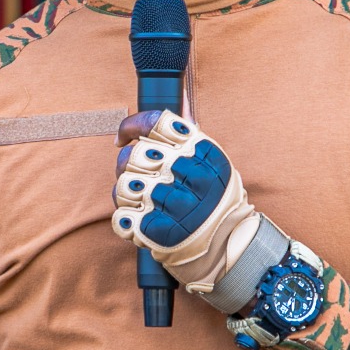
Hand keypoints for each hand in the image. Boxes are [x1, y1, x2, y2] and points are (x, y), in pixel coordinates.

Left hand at [113, 110, 261, 299]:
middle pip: (134, 154)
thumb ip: (186, 135)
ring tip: (141, 200)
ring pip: (123, 185)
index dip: (131, 127)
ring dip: (126, 193)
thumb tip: (171, 103)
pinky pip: (121, 217)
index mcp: (202, 151)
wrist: (227, 246)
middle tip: (139, 176)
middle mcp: (189, 173)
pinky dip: (125, 219)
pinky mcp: (159, 232)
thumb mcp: (210, 160)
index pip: (155, 123)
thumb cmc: (213, 198)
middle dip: (128, 164)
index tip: (125, 137)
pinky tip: (139, 220)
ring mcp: (173, 204)